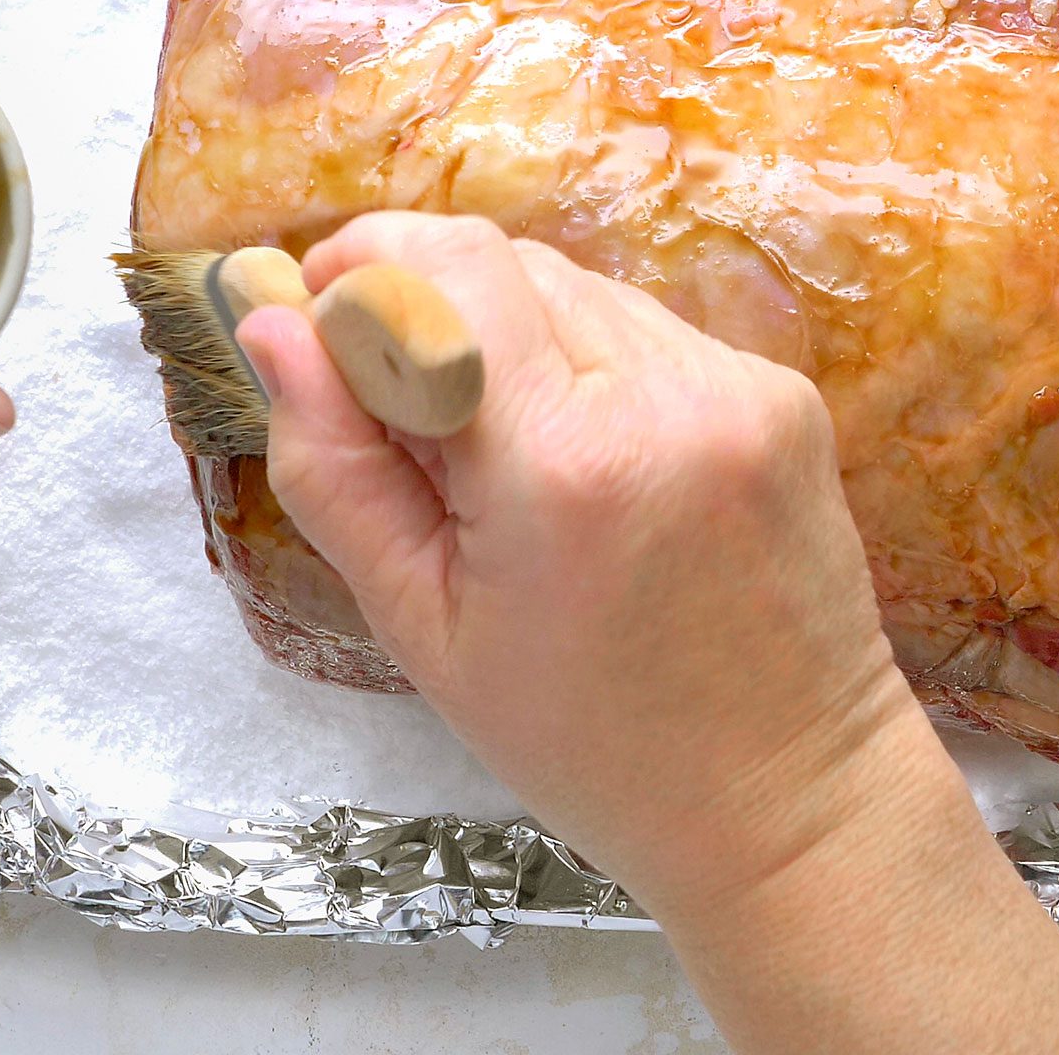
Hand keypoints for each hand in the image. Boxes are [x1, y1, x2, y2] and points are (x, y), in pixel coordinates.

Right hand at [234, 210, 923, 909]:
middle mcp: (663, 396)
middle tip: (394, 407)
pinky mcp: (782, 392)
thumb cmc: (591, 741)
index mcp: (562, 463)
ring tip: (503, 461)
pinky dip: (594, 371)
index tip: (316, 315)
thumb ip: (334, 465)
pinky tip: (592, 470)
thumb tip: (273, 328)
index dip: (362, 266)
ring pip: (580, 289)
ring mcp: (737, 386)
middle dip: (426, 306)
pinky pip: (651, 333)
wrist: (785, 795)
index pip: (445, 267)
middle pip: (507, 263)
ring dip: (512, 340)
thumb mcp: (422, 626)